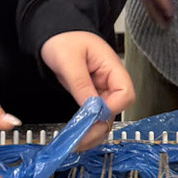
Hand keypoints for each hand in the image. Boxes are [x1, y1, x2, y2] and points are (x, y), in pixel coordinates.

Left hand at [40, 31, 132, 147]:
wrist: (53, 34)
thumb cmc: (64, 39)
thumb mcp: (69, 60)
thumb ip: (81, 84)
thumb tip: (91, 108)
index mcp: (111, 67)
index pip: (124, 93)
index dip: (111, 107)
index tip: (91, 115)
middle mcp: (110, 81)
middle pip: (115, 111)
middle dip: (98, 127)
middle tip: (79, 140)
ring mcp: (101, 90)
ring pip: (105, 118)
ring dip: (92, 132)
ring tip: (75, 143)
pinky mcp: (91, 97)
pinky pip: (94, 116)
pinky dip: (87, 128)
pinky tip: (76, 136)